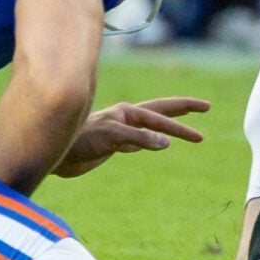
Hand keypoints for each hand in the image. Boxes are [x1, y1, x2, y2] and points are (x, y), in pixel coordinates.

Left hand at [53, 96, 208, 177]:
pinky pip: (141, 139)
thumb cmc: (78, 141)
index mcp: (127, 112)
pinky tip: (157, 144)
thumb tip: (166, 142)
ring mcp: (120, 129)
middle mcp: (125, 117)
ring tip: (187, 129)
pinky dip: (153, 140)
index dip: (183, 119)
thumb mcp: (111, 137)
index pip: (161, 115)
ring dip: (170, 125)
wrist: (53, 153)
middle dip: (183, 110)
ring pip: (152, 125)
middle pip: (161, 110)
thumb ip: (138, 138)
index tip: (201, 131)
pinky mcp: (113, 143)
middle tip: (206, 107)